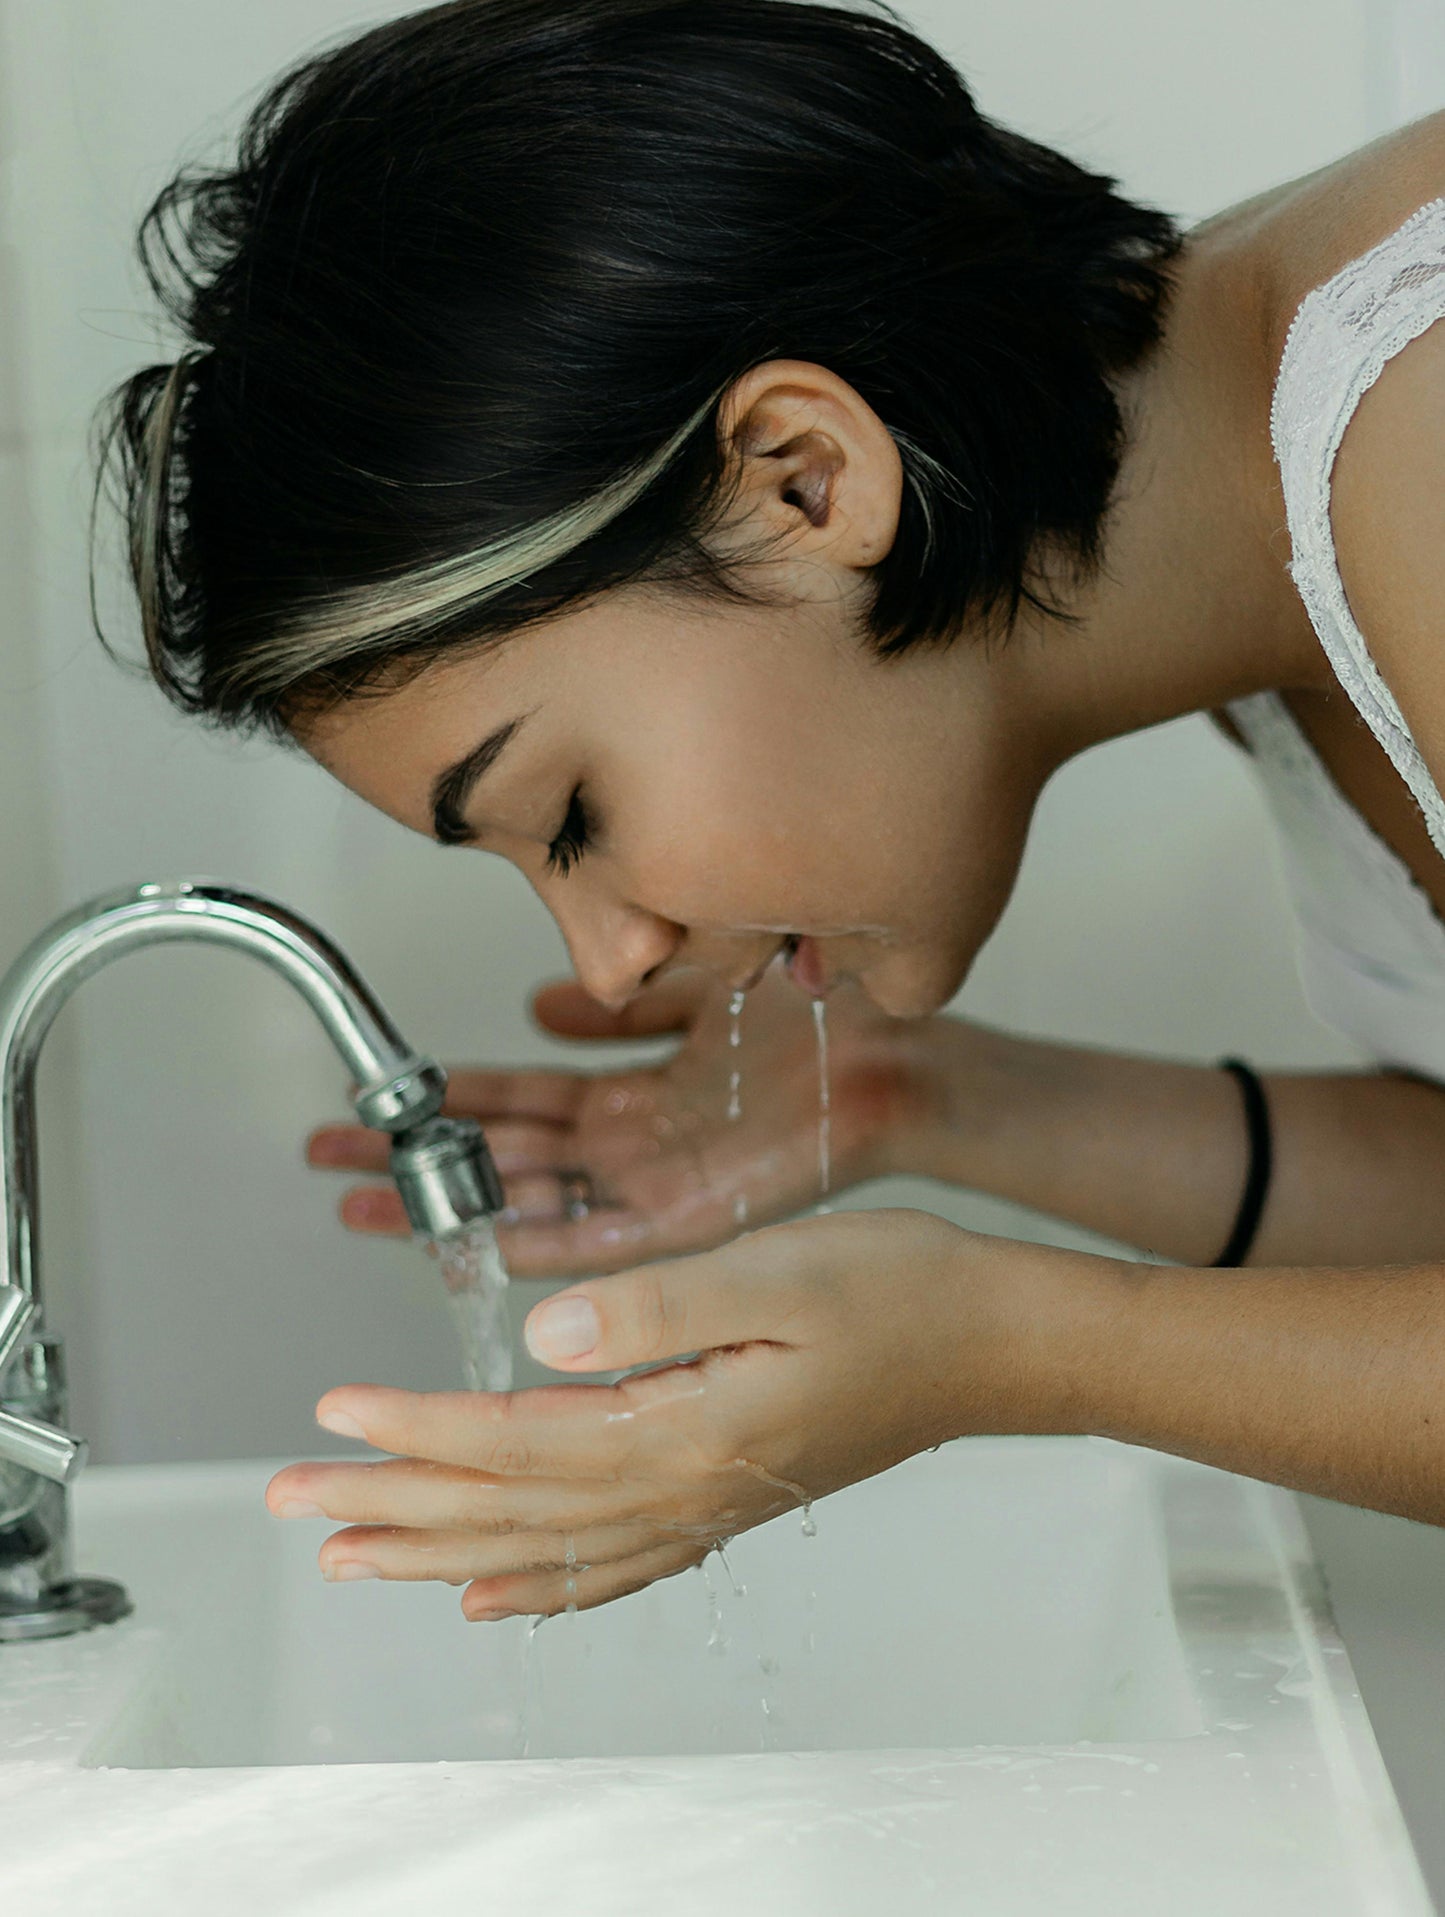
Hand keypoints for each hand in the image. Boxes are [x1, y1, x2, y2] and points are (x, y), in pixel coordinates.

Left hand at [264, 1209, 1108, 1618]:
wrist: (995, 1342)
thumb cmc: (901, 1292)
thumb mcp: (777, 1269)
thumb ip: (654, 1308)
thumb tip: (541, 1341)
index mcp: (686, 1426)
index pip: (515, 1441)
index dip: (417, 1428)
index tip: (335, 1409)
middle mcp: (686, 1486)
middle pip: (509, 1511)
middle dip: (393, 1503)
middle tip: (295, 1498)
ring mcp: (707, 1504)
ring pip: (545, 1549)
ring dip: (441, 1552)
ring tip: (357, 1555)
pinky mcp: (728, 1498)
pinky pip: (614, 1567)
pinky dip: (543, 1590)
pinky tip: (495, 1599)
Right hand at [307, 964, 951, 1276]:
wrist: (900, 1060)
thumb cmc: (817, 1021)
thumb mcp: (695, 990)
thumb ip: (619, 1003)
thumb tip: (541, 999)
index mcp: (634, 1094)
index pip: (517, 1100)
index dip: (444, 1100)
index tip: (376, 1103)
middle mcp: (633, 1146)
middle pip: (503, 1157)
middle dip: (417, 1160)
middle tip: (331, 1162)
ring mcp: (656, 1186)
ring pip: (532, 1201)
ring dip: (453, 1206)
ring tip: (368, 1206)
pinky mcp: (694, 1218)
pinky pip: (604, 1241)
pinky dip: (544, 1245)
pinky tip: (481, 1246)